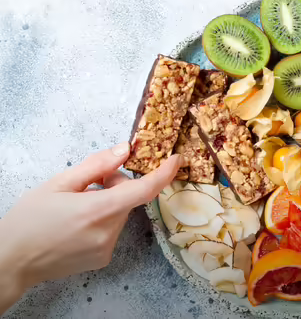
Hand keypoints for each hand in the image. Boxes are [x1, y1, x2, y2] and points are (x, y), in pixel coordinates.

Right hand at [0, 143, 181, 312]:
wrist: (11, 261)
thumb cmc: (29, 221)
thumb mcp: (58, 183)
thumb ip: (96, 165)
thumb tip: (124, 149)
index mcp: (97, 210)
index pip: (144, 190)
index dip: (164, 173)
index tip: (175, 160)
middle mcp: (107, 232)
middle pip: (128, 199)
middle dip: (117, 185)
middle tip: (92, 182)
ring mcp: (106, 248)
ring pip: (120, 214)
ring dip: (108, 204)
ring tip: (77, 206)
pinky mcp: (103, 258)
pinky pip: (112, 230)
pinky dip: (102, 221)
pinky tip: (77, 224)